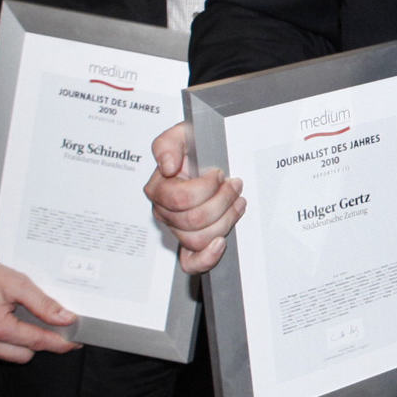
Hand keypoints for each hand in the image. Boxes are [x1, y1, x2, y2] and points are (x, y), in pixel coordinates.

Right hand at [0, 264, 77, 360]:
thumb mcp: (16, 284)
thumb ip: (43, 304)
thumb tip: (66, 319)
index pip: (38, 342)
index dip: (60, 342)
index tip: (73, 342)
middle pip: (23, 355)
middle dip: (34, 341)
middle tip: (38, 322)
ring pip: (5, 355)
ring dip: (14, 342)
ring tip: (9, 317)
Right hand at [144, 121, 245, 273]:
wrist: (213, 156)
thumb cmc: (197, 148)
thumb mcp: (182, 134)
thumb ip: (167, 144)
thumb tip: (166, 166)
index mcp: (160, 188)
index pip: (180, 198)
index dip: (205, 187)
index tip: (218, 174)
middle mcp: (166, 211)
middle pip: (193, 220)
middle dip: (222, 201)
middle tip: (233, 186)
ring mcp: (178, 229)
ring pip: (199, 238)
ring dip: (225, 220)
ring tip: (236, 203)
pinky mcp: (191, 244)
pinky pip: (191, 262)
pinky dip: (207, 257)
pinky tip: (221, 243)